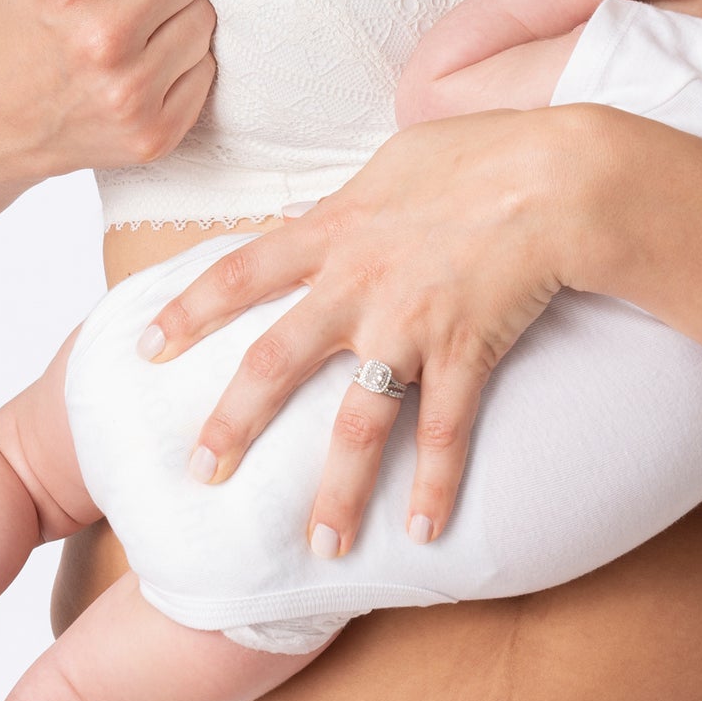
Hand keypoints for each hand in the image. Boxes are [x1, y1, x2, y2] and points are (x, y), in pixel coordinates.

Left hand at [137, 105, 594, 553]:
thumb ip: (357, 200)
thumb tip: (335, 212)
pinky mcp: (464, 351)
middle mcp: (358, 284)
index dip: (189, 311)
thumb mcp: (398, 162)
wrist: (555, 176)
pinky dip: (435, 486)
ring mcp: (410, 325)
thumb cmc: (483, 153)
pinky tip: (424, 532)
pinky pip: (443, 433)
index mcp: (337, 229)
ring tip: (320, 547)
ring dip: (335, 490)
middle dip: (233, 424)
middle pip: (273, 363)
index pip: (240, 271)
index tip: (147, 349)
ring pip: (355, 423)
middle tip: (201, 474)